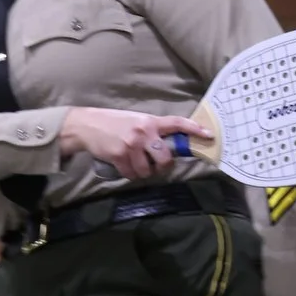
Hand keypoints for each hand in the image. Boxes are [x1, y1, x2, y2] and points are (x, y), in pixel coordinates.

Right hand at [61, 108, 213, 180]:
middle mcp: (143, 133)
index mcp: (150, 121)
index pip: (176, 123)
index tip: (209, 135)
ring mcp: (131, 145)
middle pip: (164, 157)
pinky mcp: (119, 156)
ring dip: (143, 172)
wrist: (87, 126)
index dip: (194, 129)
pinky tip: (125, 167)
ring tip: (136, 165)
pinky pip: (132, 174)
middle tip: (157, 165)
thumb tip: (167, 146)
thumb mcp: (135, 121)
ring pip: (148, 170)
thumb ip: (151, 131)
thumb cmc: (113, 123)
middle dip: (163, 166)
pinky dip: (130, 174)